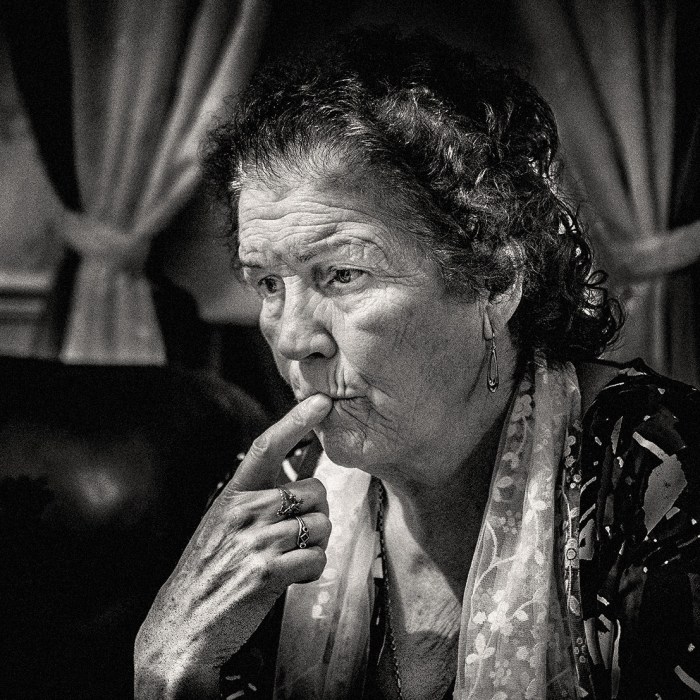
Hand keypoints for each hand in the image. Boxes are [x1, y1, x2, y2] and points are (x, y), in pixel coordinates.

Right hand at [134, 394, 332, 698]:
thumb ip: (257, 501)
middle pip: (315, 491)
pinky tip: (289, 580)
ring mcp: (256, 540)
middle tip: (295, 537)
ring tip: (287, 561)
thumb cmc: (208, 574)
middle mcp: (245, 511)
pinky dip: (311, 571)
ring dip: (314, 546)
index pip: (267, 446)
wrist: (179, 630)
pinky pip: (317, 559)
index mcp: (233, 495)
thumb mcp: (222, 525)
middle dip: (315, 514)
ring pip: (321, 526)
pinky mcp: (268, 572)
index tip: (321, 400)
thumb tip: (300, 484)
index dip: (296, 420)